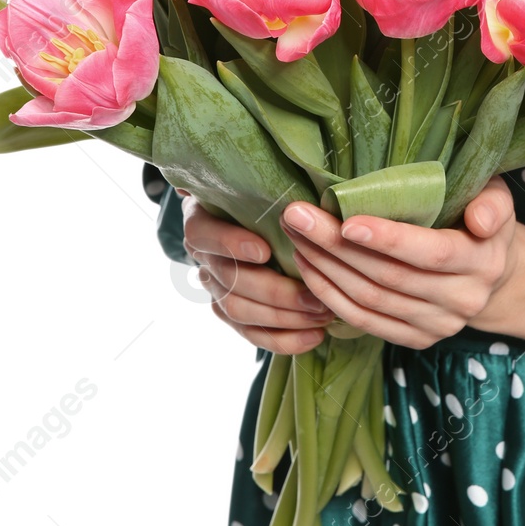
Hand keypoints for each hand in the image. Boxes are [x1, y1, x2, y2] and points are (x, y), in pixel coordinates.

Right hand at [179, 191, 333, 354]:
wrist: (256, 218)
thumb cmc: (264, 197)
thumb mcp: (262, 185)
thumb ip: (269, 187)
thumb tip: (284, 194)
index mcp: (202, 219)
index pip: (205, 234)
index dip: (231, 244)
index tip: (265, 250)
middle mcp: (203, 256)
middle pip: (229, 280)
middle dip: (275, 292)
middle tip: (314, 297)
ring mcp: (215, 288)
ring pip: (239, 311)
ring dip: (283, 318)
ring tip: (321, 316)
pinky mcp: (230, 313)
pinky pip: (251, 334)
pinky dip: (284, 340)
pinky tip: (315, 337)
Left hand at [279, 177, 519, 349]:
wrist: (491, 274)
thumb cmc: (481, 223)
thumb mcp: (496, 201)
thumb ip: (492, 204)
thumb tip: (479, 220)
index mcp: (482, 262)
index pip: (433, 253)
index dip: (389, 240)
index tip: (347, 222)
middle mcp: (462, 300)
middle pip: (390, 276)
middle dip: (337, 246)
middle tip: (298, 216)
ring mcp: (438, 326)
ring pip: (370, 299)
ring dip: (326, 268)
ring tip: (296, 236)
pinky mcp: (416, 340)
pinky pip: (364, 321)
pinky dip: (330, 295)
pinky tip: (308, 267)